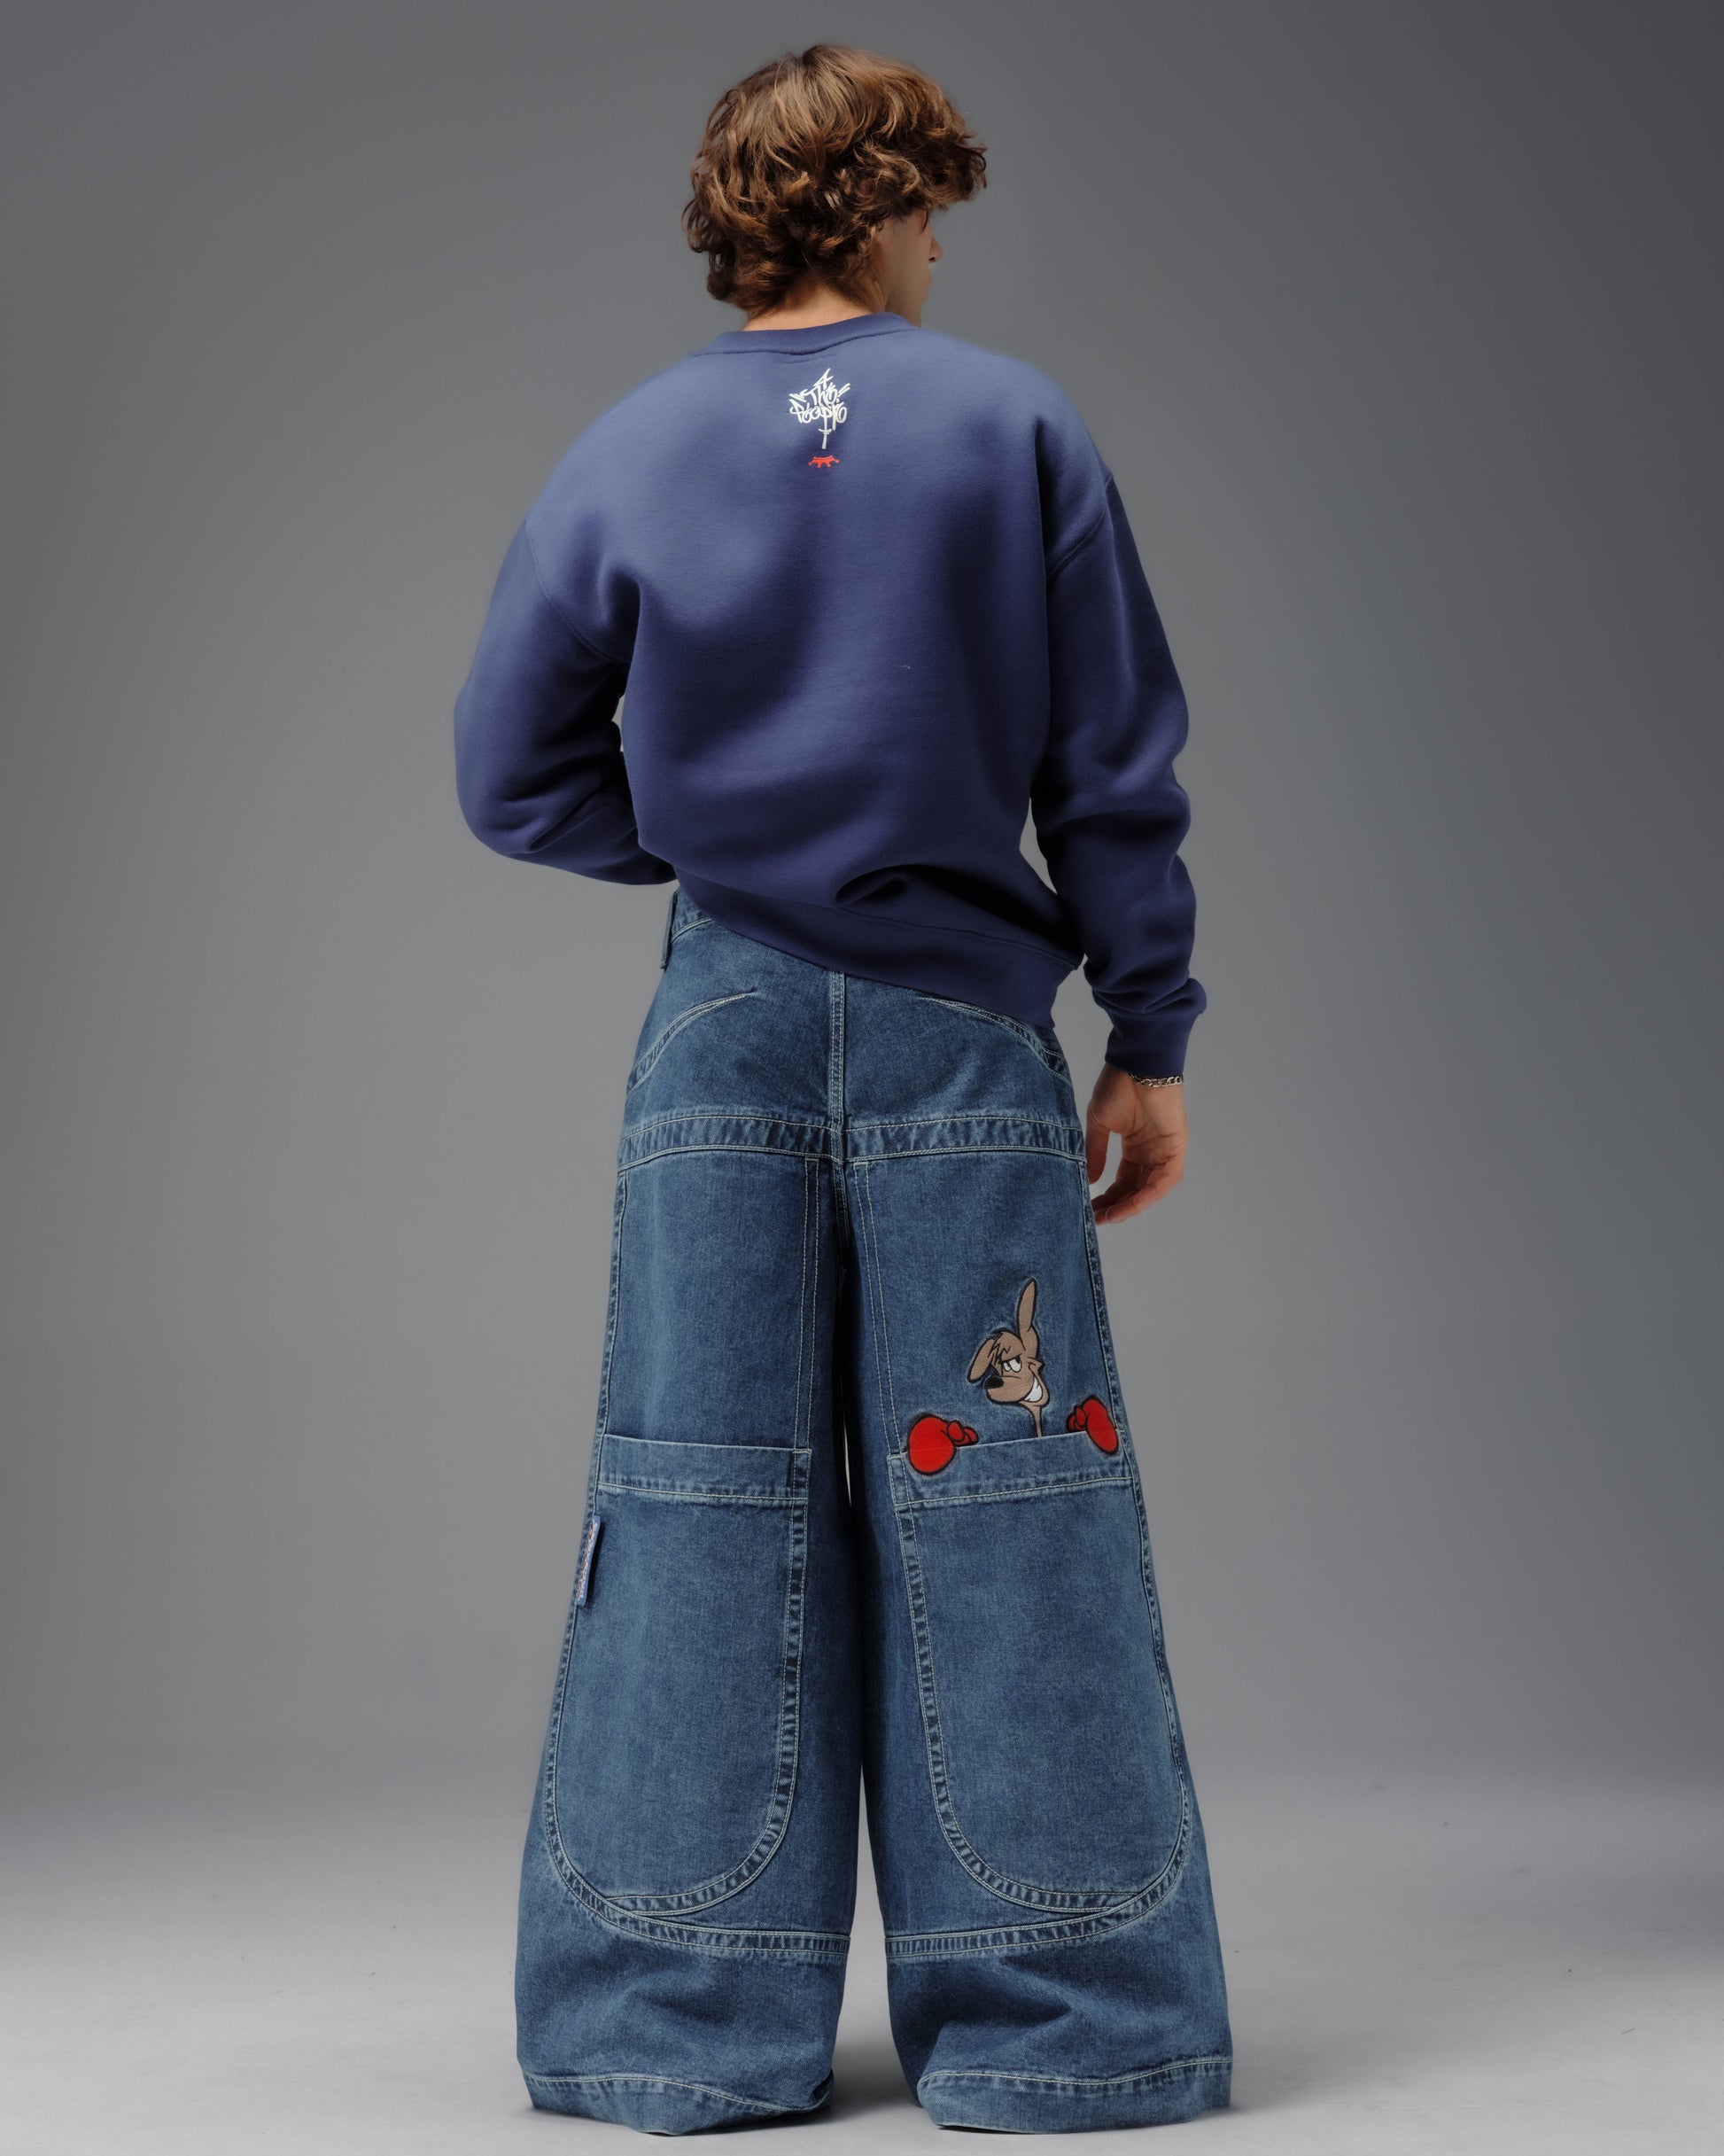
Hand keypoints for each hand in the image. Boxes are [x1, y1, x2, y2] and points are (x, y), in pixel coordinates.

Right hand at [1085, 1065, 1186, 1224]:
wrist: (1137, 1063)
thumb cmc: (1118, 1086)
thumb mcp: (1100, 1124)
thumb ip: (1095, 1152)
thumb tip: (1089, 1180)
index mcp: (1135, 1146)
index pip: (1122, 1181)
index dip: (1107, 1198)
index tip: (1090, 1210)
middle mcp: (1151, 1152)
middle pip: (1136, 1189)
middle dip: (1116, 1206)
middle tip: (1096, 1219)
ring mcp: (1165, 1150)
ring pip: (1151, 1188)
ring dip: (1132, 1205)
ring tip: (1110, 1217)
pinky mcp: (1176, 1147)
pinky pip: (1166, 1179)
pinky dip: (1150, 1194)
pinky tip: (1131, 1204)